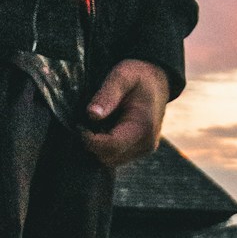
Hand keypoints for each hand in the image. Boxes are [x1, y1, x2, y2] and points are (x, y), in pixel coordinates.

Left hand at [81, 57, 169, 171]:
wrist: (157, 81)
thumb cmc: (138, 77)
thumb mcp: (121, 76)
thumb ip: (107, 94)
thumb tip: (91, 115)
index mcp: (144, 126)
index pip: (111, 147)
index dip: (90, 140)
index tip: (79, 126)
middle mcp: (147, 143)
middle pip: (109, 158)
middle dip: (93, 143)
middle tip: (86, 123)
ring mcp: (145, 150)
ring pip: (110, 161)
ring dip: (99, 147)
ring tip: (98, 125)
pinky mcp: (140, 151)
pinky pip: (116, 158)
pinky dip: (106, 147)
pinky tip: (105, 129)